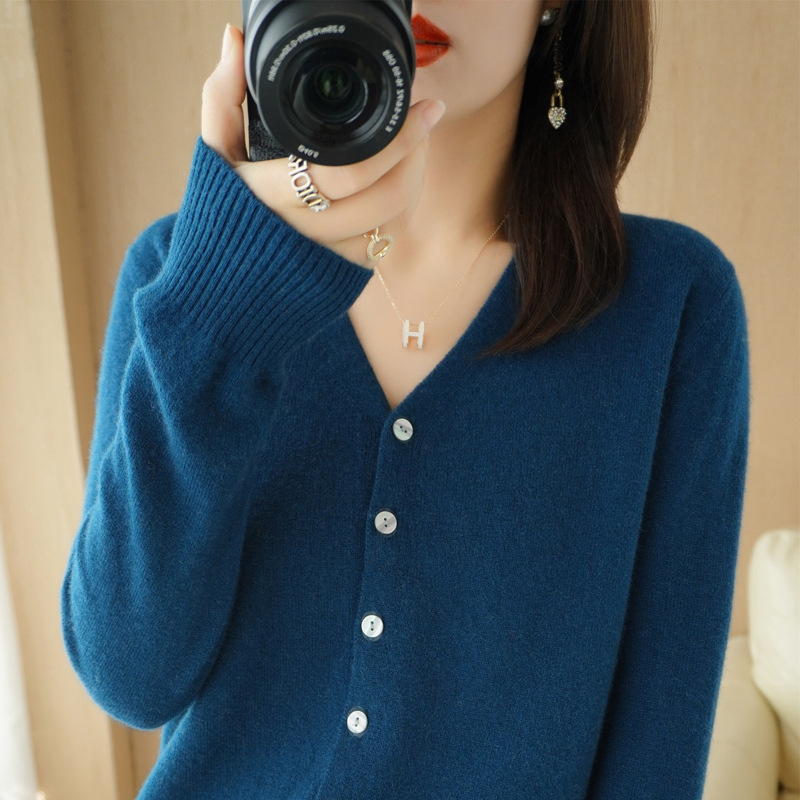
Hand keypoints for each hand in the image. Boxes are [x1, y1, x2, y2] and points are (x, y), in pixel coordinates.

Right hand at [201, 24, 445, 265]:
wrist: (223, 280)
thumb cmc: (222, 208)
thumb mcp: (214, 152)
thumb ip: (223, 96)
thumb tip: (234, 41)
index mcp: (271, 197)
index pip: (348, 173)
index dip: (396, 140)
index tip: (419, 106)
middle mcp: (303, 233)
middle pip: (384, 199)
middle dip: (415, 155)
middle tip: (425, 120)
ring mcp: (327, 258)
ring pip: (392, 223)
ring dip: (414, 181)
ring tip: (415, 147)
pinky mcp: (343, 274)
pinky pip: (387, 243)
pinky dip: (402, 210)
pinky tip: (400, 182)